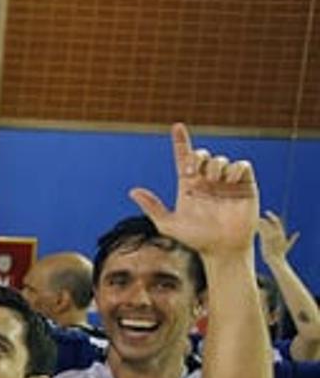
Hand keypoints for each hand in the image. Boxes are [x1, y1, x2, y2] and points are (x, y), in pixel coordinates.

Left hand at [129, 124, 257, 260]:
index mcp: (188, 185)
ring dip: (215, 166)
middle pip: (202, 155)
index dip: (181, 141)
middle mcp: (207, 181)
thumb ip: (153, 207)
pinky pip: (242, 165)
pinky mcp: (245, 185)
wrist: (222, 249)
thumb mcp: (169, 225)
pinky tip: (230, 180)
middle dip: (197, 157)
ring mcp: (226, 182)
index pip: (184, 158)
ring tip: (214, 181)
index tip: (176, 127)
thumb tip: (132, 191)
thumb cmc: (195, 239)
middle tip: (192, 171)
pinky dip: (236, 168)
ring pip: (221, 159)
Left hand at [259, 211, 299, 260]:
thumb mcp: (288, 245)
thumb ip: (292, 239)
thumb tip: (297, 233)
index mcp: (281, 233)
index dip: (272, 216)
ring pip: (264, 226)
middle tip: (261, 214)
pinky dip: (257, 228)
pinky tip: (253, 225)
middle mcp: (277, 233)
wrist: (275, 259)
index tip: (266, 212)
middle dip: (267, 216)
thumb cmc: (281, 253)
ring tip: (255, 219)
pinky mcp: (266, 240)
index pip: (277, 222)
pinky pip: (260, 231)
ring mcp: (271, 236)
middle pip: (271, 222)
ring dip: (260, 222)